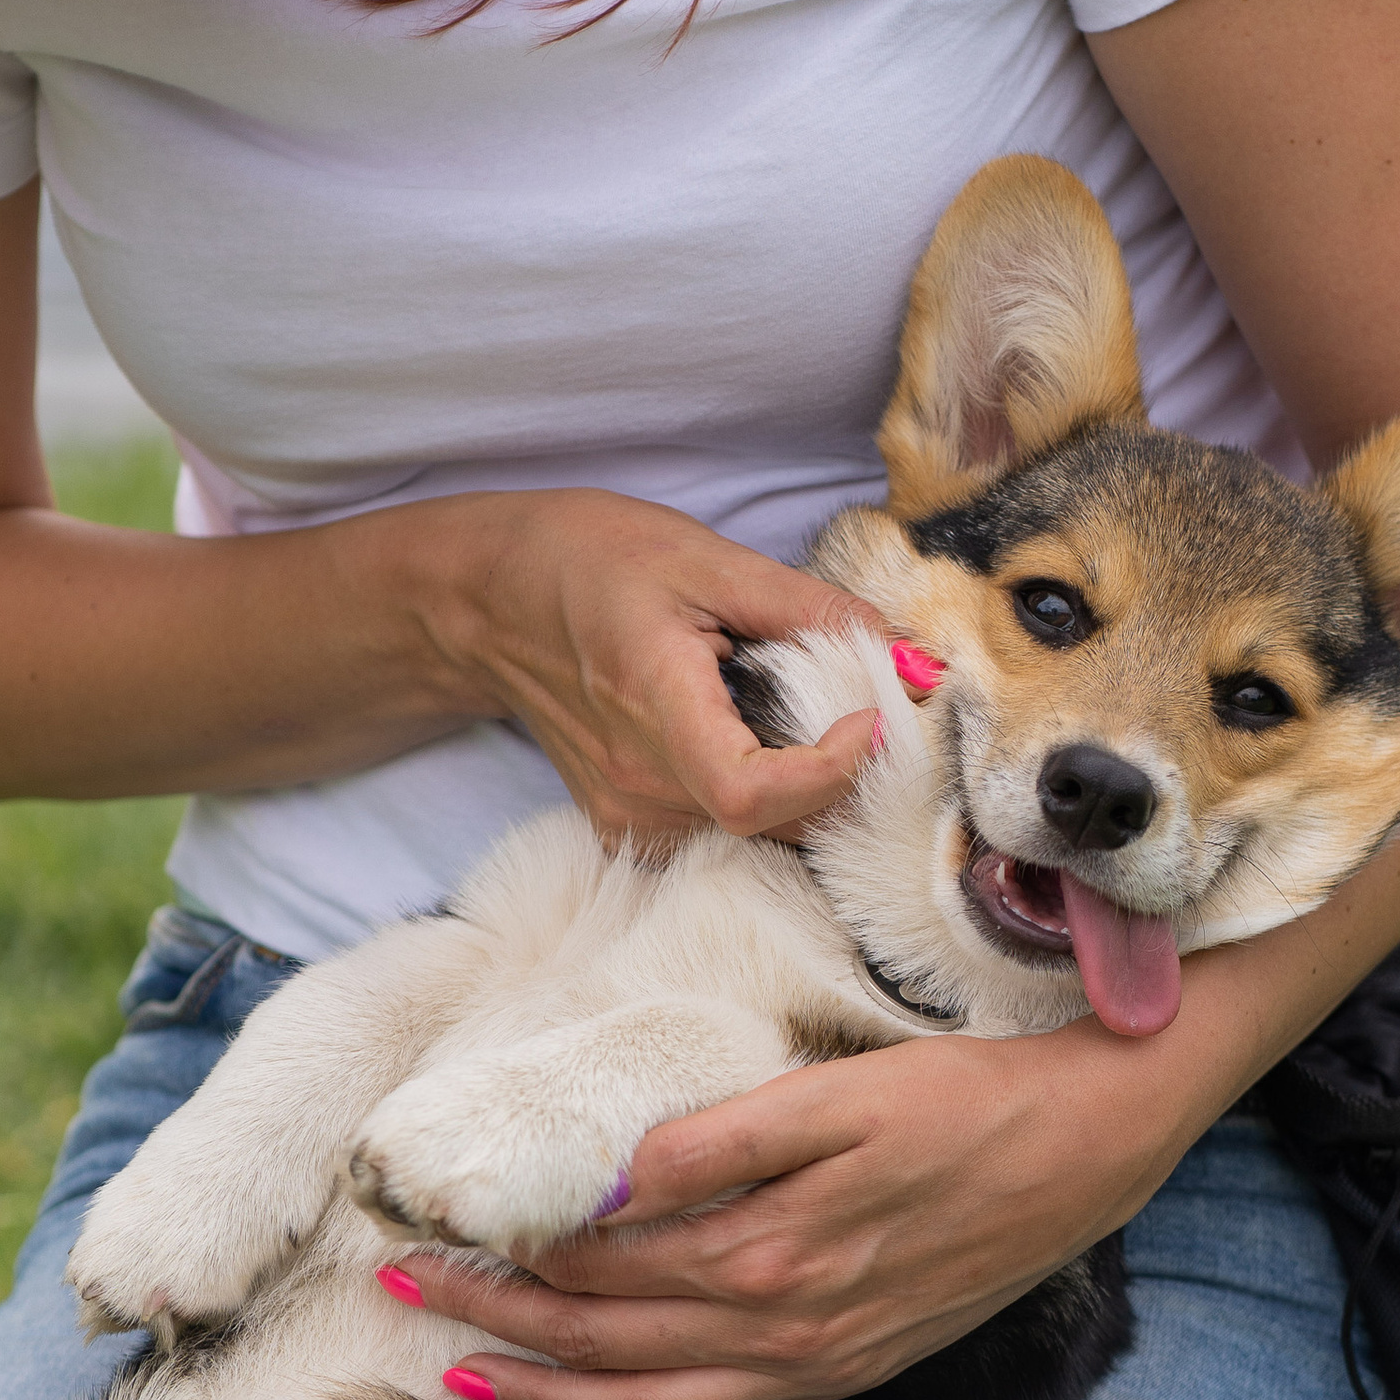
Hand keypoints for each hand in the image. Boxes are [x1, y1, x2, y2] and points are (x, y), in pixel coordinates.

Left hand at [381, 1020, 1209, 1399]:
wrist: (1093, 1144)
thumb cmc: (966, 1098)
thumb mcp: (839, 1095)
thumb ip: (721, 1141)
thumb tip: (607, 1176)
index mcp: (768, 1245)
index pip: (595, 1259)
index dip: (498, 1245)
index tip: (418, 1218)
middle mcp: (780, 1321)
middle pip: (600, 1332)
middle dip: (489, 1308)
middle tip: (396, 1278)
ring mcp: (812, 1360)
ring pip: (643, 1398)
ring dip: (541, 1382)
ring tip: (455, 1361)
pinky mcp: (841, 1370)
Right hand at [417, 488, 879, 844]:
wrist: (492, 601)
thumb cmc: (592, 562)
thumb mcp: (705, 559)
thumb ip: (809, 610)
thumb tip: (908, 656)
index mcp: (653, 706)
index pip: (753, 795)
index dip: (830, 772)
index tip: (866, 717)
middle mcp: (636, 783)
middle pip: (774, 825)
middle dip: (840, 777)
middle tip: (859, 707)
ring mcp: (627, 815)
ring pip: (756, 839)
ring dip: (805, 792)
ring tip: (801, 717)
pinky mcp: (625, 826)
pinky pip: (722, 838)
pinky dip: (765, 803)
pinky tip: (758, 741)